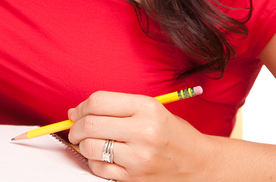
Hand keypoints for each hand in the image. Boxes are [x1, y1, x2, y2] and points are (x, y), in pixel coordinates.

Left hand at [66, 90, 213, 181]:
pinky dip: (94, 162)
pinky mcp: (135, 178)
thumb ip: (116, 107)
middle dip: (76, 127)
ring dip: (83, 145)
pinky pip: (100, 169)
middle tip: (75, 129)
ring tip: (89, 143)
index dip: (81, 107)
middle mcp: (144, 131)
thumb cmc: (172, 134)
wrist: (199, 163)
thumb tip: (76, 112)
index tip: (76, 112)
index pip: (99, 101)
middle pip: (91, 124)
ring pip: (91, 148)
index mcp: (147, 108)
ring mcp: (139, 157)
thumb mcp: (152, 109)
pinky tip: (102, 158)